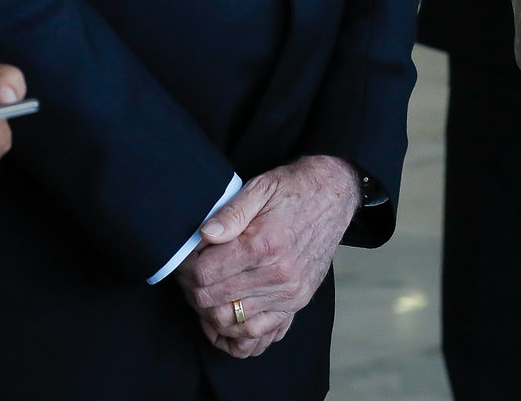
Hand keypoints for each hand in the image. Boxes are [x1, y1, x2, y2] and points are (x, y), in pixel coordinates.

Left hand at [174, 154, 361, 358]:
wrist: (334, 196)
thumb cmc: (294, 189)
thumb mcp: (261, 186)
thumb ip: (231, 212)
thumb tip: (204, 235)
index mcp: (265, 244)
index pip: (205, 273)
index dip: (186, 267)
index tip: (185, 257)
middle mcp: (279, 275)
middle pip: (213, 300)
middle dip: (192, 289)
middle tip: (189, 274)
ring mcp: (290, 294)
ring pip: (230, 321)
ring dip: (209, 309)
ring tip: (205, 290)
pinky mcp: (297, 303)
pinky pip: (258, 334)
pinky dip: (234, 331)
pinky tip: (224, 314)